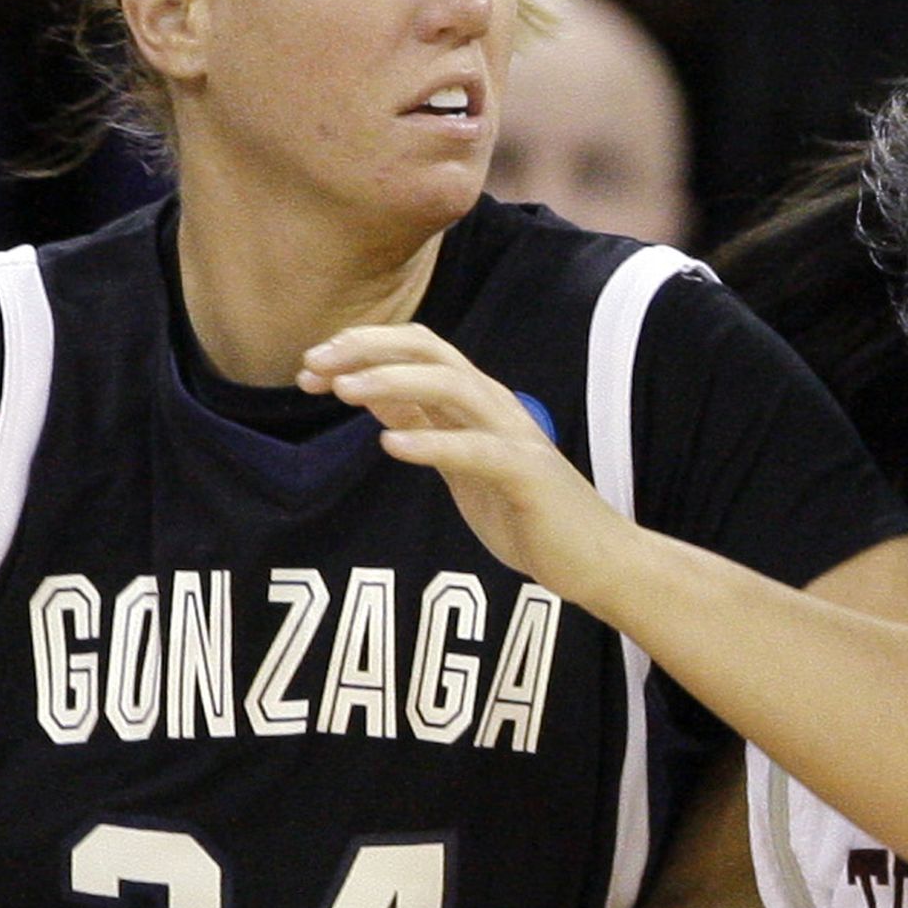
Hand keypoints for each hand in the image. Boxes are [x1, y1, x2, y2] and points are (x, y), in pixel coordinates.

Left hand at [299, 321, 619, 592]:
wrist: (595, 558)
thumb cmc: (525, 513)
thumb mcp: (460, 463)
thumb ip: (422, 422)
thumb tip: (367, 389)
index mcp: (476, 400)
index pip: (416, 349)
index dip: (361, 348)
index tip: (311, 368)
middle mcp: (495, 406)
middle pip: (429, 350)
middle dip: (367, 349)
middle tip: (314, 365)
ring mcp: (513, 437)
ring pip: (452, 386)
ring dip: (393, 381)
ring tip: (345, 391)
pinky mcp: (526, 475)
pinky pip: (475, 449)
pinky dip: (432, 441)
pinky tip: (390, 444)